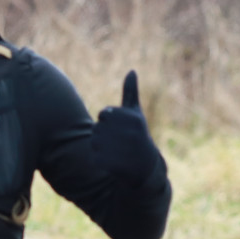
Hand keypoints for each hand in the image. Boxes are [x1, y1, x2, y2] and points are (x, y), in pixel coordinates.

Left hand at [90, 71, 159, 185]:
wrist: (146, 167)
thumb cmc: (139, 135)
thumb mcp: (136, 113)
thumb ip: (131, 92)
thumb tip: (131, 70)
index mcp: (131, 118)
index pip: (104, 114)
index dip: (109, 122)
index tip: (121, 129)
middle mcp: (127, 133)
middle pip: (96, 128)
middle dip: (103, 135)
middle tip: (119, 142)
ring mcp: (121, 149)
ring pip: (93, 142)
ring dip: (100, 148)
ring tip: (116, 152)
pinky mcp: (113, 164)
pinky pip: (93, 158)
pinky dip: (99, 161)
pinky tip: (113, 162)